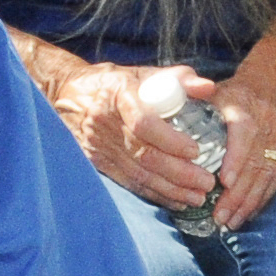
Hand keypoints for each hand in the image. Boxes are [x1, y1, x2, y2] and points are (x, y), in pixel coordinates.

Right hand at [45, 61, 220, 214]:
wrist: (67, 95)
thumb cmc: (116, 83)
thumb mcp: (144, 74)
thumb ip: (179, 79)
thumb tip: (208, 88)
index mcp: (119, 96)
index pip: (144, 123)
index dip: (170, 140)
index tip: (195, 150)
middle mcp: (105, 123)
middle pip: (144, 155)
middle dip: (179, 173)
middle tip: (206, 182)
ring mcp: (98, 146)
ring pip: (138, 174)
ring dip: (171, 189)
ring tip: (198, 197)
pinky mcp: (96, 162)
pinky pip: (129, 182)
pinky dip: (154, 194)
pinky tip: (175, 201)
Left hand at [198, 49, 275, 233]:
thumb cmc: (237, 90)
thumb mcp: (215, 90)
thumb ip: (191, 106)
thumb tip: (159, 120)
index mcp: (244, 104)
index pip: (244, 132)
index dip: (236, 158)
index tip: (224, 182)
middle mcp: (268, 119)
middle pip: (255, 161)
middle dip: (237, 193)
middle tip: (219, 216)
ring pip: (268, 173)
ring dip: (249, 202)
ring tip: (230, 221)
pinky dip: (264, 197)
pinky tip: (250, 212)